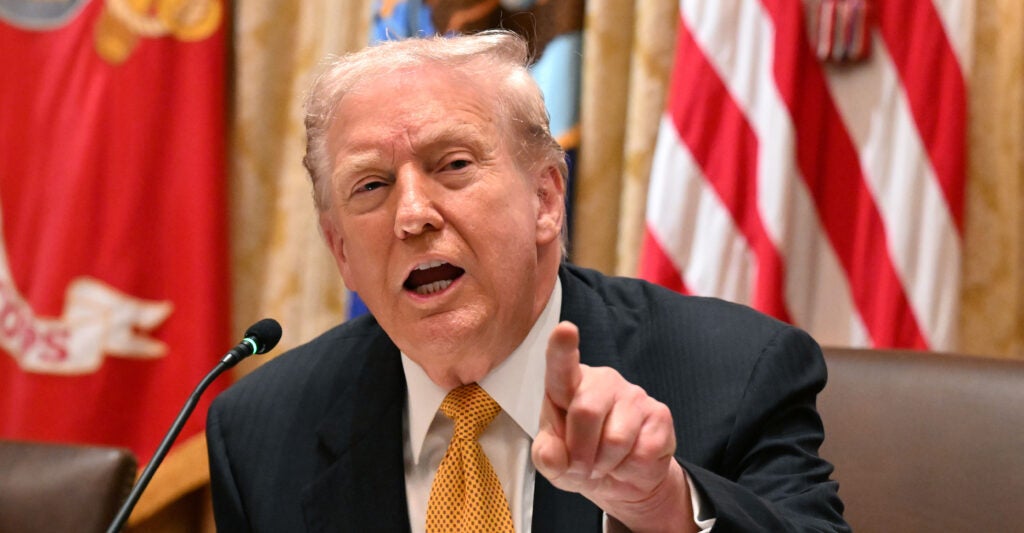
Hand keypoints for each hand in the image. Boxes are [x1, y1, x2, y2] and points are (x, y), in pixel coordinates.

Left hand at [531, 321, 694, 532]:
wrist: (621, 478)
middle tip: (581, 467)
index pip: (562, 364)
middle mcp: (601, 381)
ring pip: (615, 439)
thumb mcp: (555, 464)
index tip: (565, 330)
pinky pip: (642, 452)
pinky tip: (628, 462)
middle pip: (586, 412)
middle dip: (580, 453)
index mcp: (568, 385)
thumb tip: (551, 455)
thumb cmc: (581, 458)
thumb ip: (547, 457)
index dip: (562, 347)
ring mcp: (633, 394)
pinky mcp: (660, 414)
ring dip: (605, 465)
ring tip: (605, 463)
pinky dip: (629, 469)